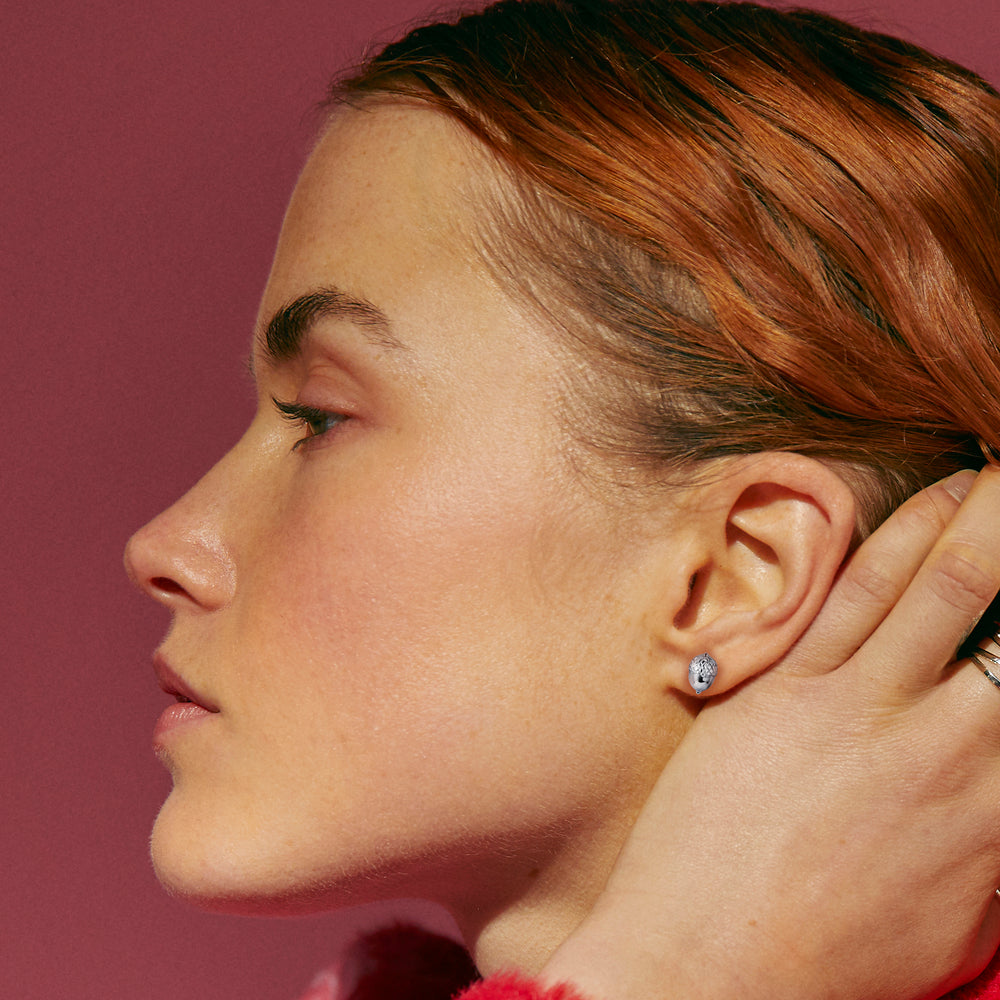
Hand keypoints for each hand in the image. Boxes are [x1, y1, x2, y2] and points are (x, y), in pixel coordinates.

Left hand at [542, 466, 999, 999]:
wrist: (706, 968)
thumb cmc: (833, 961)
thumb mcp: (960, 920)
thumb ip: (998, 843)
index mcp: (999, 810)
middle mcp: (950, 747)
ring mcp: (862, 707)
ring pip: (950, 582)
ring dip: (991, 511)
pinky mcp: (788, 687)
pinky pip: (859, 591)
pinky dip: (908, 533)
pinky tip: (937, 495)